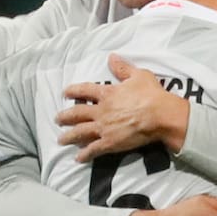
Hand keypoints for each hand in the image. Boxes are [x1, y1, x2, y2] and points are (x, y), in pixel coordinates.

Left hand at [57, 54, 188, 161]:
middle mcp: (101, 111)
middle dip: (65, 117)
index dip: (73, 91)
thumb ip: (122, 68)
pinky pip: (93, 149)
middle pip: (77, 113)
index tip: (65, 92)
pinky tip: (78, 158)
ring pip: (80, 132)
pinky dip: (84, 154)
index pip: (84, 90)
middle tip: (57, 119)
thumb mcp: (138, 75)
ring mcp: (104, 128)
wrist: (159, 115)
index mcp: (107, 94)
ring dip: (69, 137)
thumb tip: (111, 57)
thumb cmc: (151, 94)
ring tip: (61, 140)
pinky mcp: (110, 143)